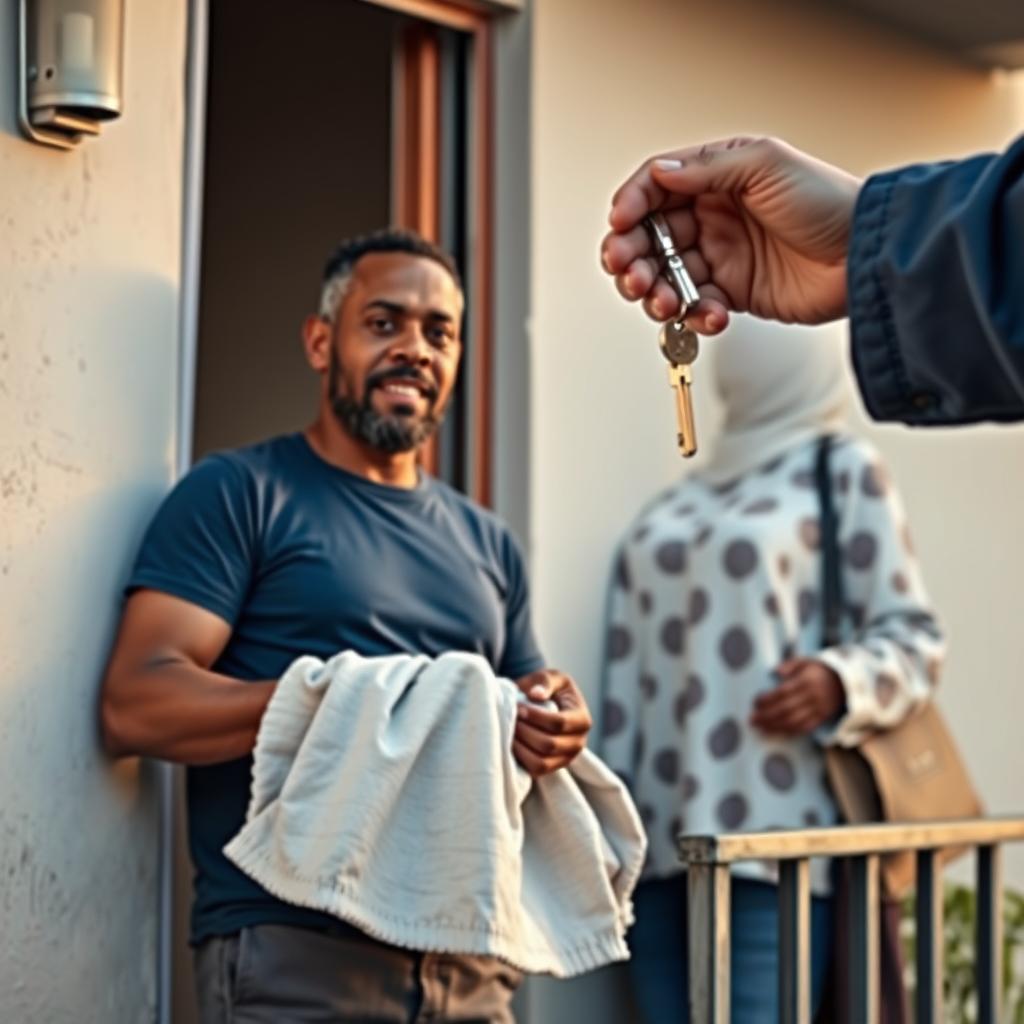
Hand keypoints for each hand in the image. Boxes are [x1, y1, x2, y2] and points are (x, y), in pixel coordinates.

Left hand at [512, 669, 591, 776]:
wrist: (547, 703)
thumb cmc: (549, 688)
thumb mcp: (551, 676)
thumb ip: (544, 681)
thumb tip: (536, 694)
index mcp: (582, 719)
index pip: (559, 723)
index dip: (536, 716)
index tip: (518, 706)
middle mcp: (578, 743)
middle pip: (549, 745)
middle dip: (525, 731)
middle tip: (509, 718)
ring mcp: (566, 759)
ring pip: (541, 763)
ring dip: (520, 747)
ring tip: (509, 730)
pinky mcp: (552, 768)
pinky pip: (534, 771)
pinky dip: (520, 759)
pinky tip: (511, 742)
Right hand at [601, 136, 862, 331]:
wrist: (867, 256)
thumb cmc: (829, 202)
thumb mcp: (767, 166)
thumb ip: (708, 169)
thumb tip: (659, 173)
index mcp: (718, 178)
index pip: (656, 188)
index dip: (631, 205)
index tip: (620, 224)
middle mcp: (713, 216)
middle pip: (649, 237)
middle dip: (631, 257)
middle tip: (629, 273)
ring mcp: (721, 257)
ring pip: (664, 276)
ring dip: (654, 291)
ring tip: (661, 301)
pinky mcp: (733, 294)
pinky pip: (695, 307)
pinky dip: (694, 315)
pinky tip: (711, 314)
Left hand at [750, 658, 845, 736]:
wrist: (845, 682)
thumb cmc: (818, 670)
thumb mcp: (805, 661)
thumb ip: (789, 665)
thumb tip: (774, 672)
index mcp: (807, 681)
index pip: (783, 692)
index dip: (768, 699)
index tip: (755, 702)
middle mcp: (813, 697)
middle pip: (786, 709)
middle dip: (767, 716)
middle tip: (752, 719)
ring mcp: (818, 709)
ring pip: (794, 721)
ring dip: (774, 726)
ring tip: (760, 727)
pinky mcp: (822, 719)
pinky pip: (804, 728)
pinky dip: (789, 731)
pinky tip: (776, 732)